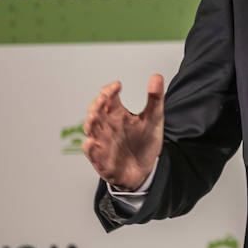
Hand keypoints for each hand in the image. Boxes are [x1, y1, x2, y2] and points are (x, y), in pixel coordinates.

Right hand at [82, 74, 164, 188]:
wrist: (144, 170)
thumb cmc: (145, 142)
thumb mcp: (154, 119)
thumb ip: (155, 99)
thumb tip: (157, 76)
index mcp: (117, 114)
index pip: (108, 97)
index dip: (109, 90)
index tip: (117, 85)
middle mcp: (107, 126)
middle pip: (95, 111)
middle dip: (97, 105)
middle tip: (103, 98)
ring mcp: (102, 142)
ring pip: (91, 130)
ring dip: (90, 123)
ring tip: (94, 117)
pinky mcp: (101, 160)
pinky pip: (92, 153)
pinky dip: (90, 148)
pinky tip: (91, 142)